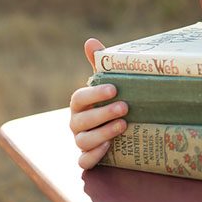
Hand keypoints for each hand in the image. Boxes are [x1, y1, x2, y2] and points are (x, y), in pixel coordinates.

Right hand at [69, 38, 127, 169]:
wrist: (120, 130)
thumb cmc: (110, 102)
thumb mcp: (107, 83)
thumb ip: (99, 64)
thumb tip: (90, 41)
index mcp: (79, 104)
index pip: (79, 98)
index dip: (94, 94)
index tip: (114, 89)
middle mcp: (76, 123)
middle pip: (81, 120)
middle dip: (102, 114)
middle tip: (124, 107)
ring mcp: (80, 141)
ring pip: (83, 141)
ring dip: (102, 133)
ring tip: (124, 125)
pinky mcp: (88, 157)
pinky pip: (84, 160)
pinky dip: (93, 155)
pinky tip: (109, 147)